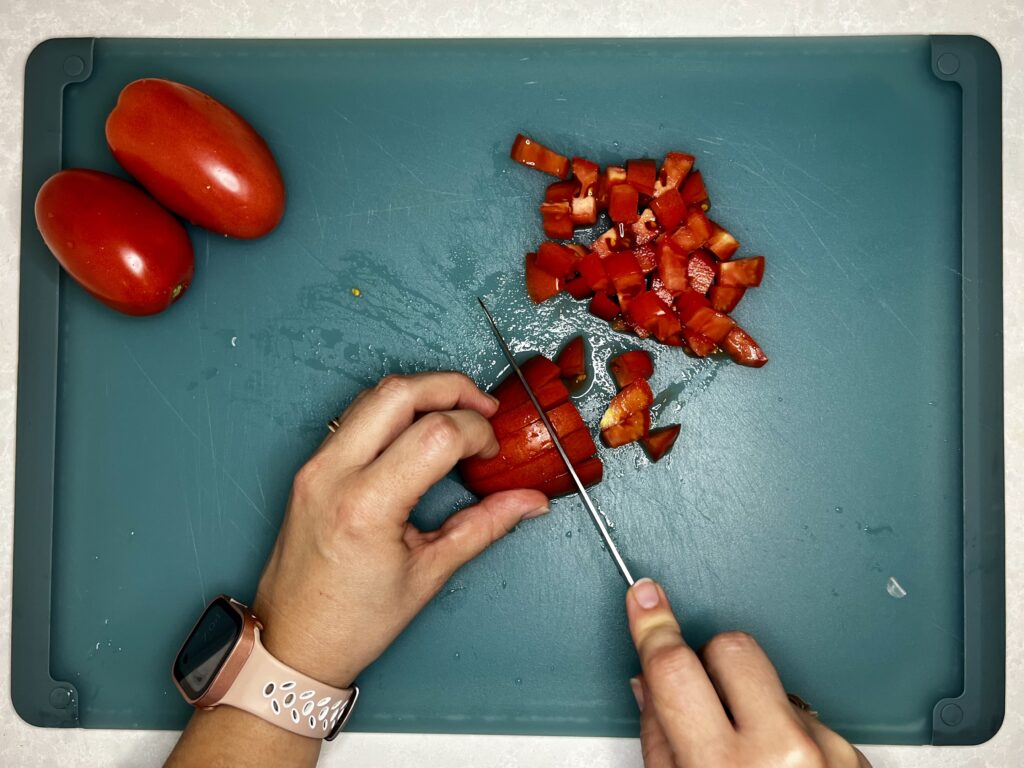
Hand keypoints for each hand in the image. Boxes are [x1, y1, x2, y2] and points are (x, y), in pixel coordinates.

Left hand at [252, 372, 548, 686]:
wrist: (292, 642)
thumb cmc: (351, 622)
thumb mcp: (429, 574)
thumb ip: (484, 526)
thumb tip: (527, 501)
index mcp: (365, 506)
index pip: (435, 434)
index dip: (477, 432)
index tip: (491, 452)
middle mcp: (332, 475)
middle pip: (399, 392)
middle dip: (452, 387)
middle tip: (483, 407)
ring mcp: (315, 467)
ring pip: (373, 394)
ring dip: (421, 392)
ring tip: (455, 414)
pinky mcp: (310, 467)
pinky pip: (354, 415)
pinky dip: (393, 409)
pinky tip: (418, 428)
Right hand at [626, 578, 871, 767]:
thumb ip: (660, 742)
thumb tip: (649, 685)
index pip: (675, 669)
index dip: (653, 625)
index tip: (646, 598)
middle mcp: (781, 753)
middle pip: (733, 648)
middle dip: (711, 661)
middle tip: (704, 700)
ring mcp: (826, 753)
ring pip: (775, 681)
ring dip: (754, 705)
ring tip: (753, 762)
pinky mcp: (857, 759)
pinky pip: (809, 716)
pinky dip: (790, 735)